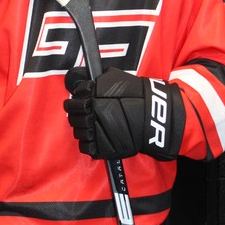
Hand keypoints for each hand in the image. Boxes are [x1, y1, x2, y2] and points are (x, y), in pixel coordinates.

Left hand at [64, 67, 182, 160]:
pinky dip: (89, 143)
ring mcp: (95, 132)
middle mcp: (90, 114)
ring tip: (94, 126)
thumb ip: (97, 80)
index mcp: (90, 97)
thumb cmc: (136, 94)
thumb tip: (83, 84)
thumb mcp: (114, 77)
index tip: (80, 104)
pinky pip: (86, 147)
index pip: (71, 103)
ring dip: (83, 129)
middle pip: (73, 118)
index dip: (75, 103)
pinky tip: (96, 137)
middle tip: (87, 115)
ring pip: (78, 132)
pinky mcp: (102, 147)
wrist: (153, 115)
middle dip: (78, 116)